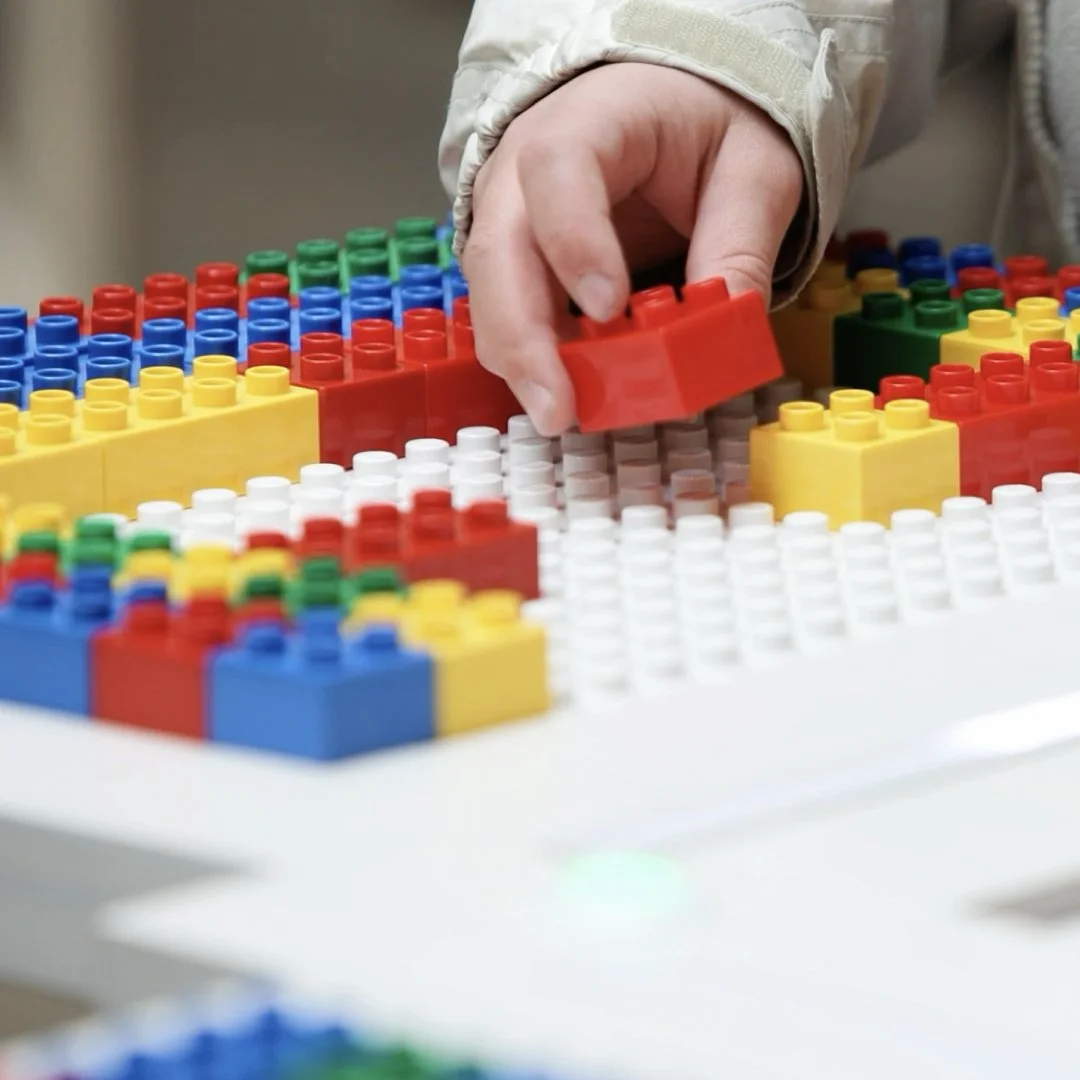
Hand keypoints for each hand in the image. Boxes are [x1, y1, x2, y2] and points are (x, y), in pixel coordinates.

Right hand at [461, 62, 804, 435]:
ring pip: (490, 294)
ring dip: (521, 360)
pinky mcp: (514, 264)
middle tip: (559, 406)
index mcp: (591, 119)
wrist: (666, 109)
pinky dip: (533, 359)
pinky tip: (568, 392)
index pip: (558, 169)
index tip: (610, 309)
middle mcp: (525, 168)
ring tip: (563, 413)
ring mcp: (509, 218)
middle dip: (523, 335)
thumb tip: (727, 328)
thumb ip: (741, 245)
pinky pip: (508, 316)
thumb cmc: (706, 125)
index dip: (575, 241)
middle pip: (498, 249)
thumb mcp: (753, 169)